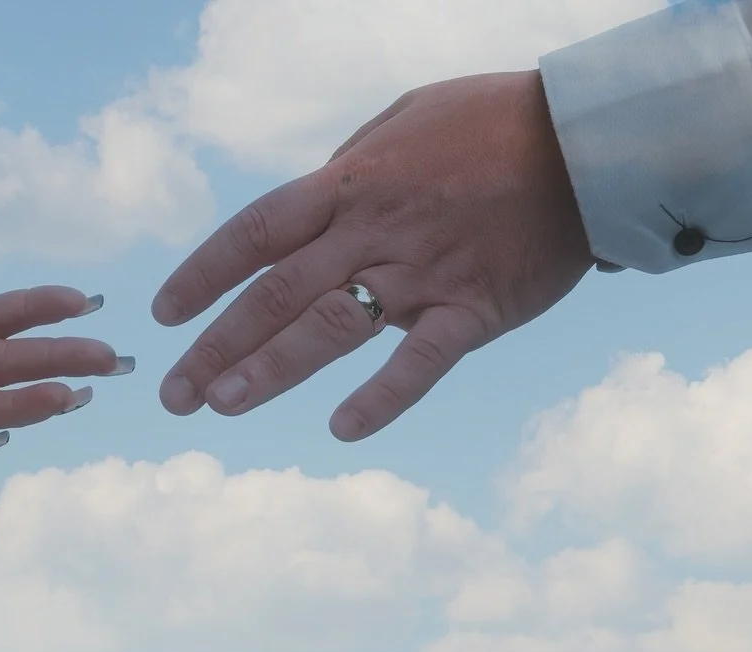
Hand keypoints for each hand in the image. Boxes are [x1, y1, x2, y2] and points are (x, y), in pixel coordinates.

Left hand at [152, 73, 591, 440]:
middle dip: (216, 345)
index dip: (204, 274)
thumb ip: (348, 171)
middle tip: (173, 394)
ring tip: (222, 406)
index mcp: (350, 185)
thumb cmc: (492, 125)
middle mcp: (373, 232)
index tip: (165, 315)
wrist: (587, 140)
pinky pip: (421, 360)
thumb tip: (304, 207)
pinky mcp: (473, 308)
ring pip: (330, 327)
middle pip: (275, 294)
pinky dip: (382, 397)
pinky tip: (342, 430)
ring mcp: (422, 273)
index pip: (255, 233)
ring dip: (271, 370)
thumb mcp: (403, 122)